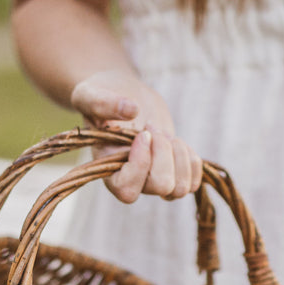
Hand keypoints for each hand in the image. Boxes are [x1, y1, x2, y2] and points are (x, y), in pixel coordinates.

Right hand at [70, 71, 202, 204]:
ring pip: (180, 189)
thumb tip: (132, 110)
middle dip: (164, 152)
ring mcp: (154, 181)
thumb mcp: (91, 94)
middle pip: (161, 186)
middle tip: (153, 128)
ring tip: (166, 135)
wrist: (123, 95)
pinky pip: (192, 183)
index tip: (143, 134)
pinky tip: (177, 143)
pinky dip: (191, 160)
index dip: (140, 164)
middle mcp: (132, 182)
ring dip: (179, 156)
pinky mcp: (173, 174)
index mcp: (108, 170)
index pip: (128, 190)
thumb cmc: (101, 96)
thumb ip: (102, 103)